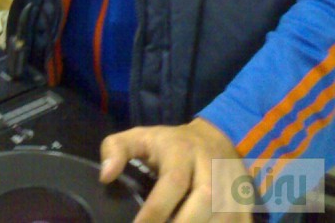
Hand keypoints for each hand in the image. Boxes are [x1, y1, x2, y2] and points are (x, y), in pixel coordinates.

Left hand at [100, 118, 253, 221]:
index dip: (155, 211)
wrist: (217, 139)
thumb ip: (116, 149)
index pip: (172, 183)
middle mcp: (211, 169)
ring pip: (222, 219)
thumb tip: (106, 176)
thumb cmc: (170, 145)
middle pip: (202, 204)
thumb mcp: (140, 137)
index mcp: (182, 152)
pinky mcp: (245, 207)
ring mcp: (232, 189)